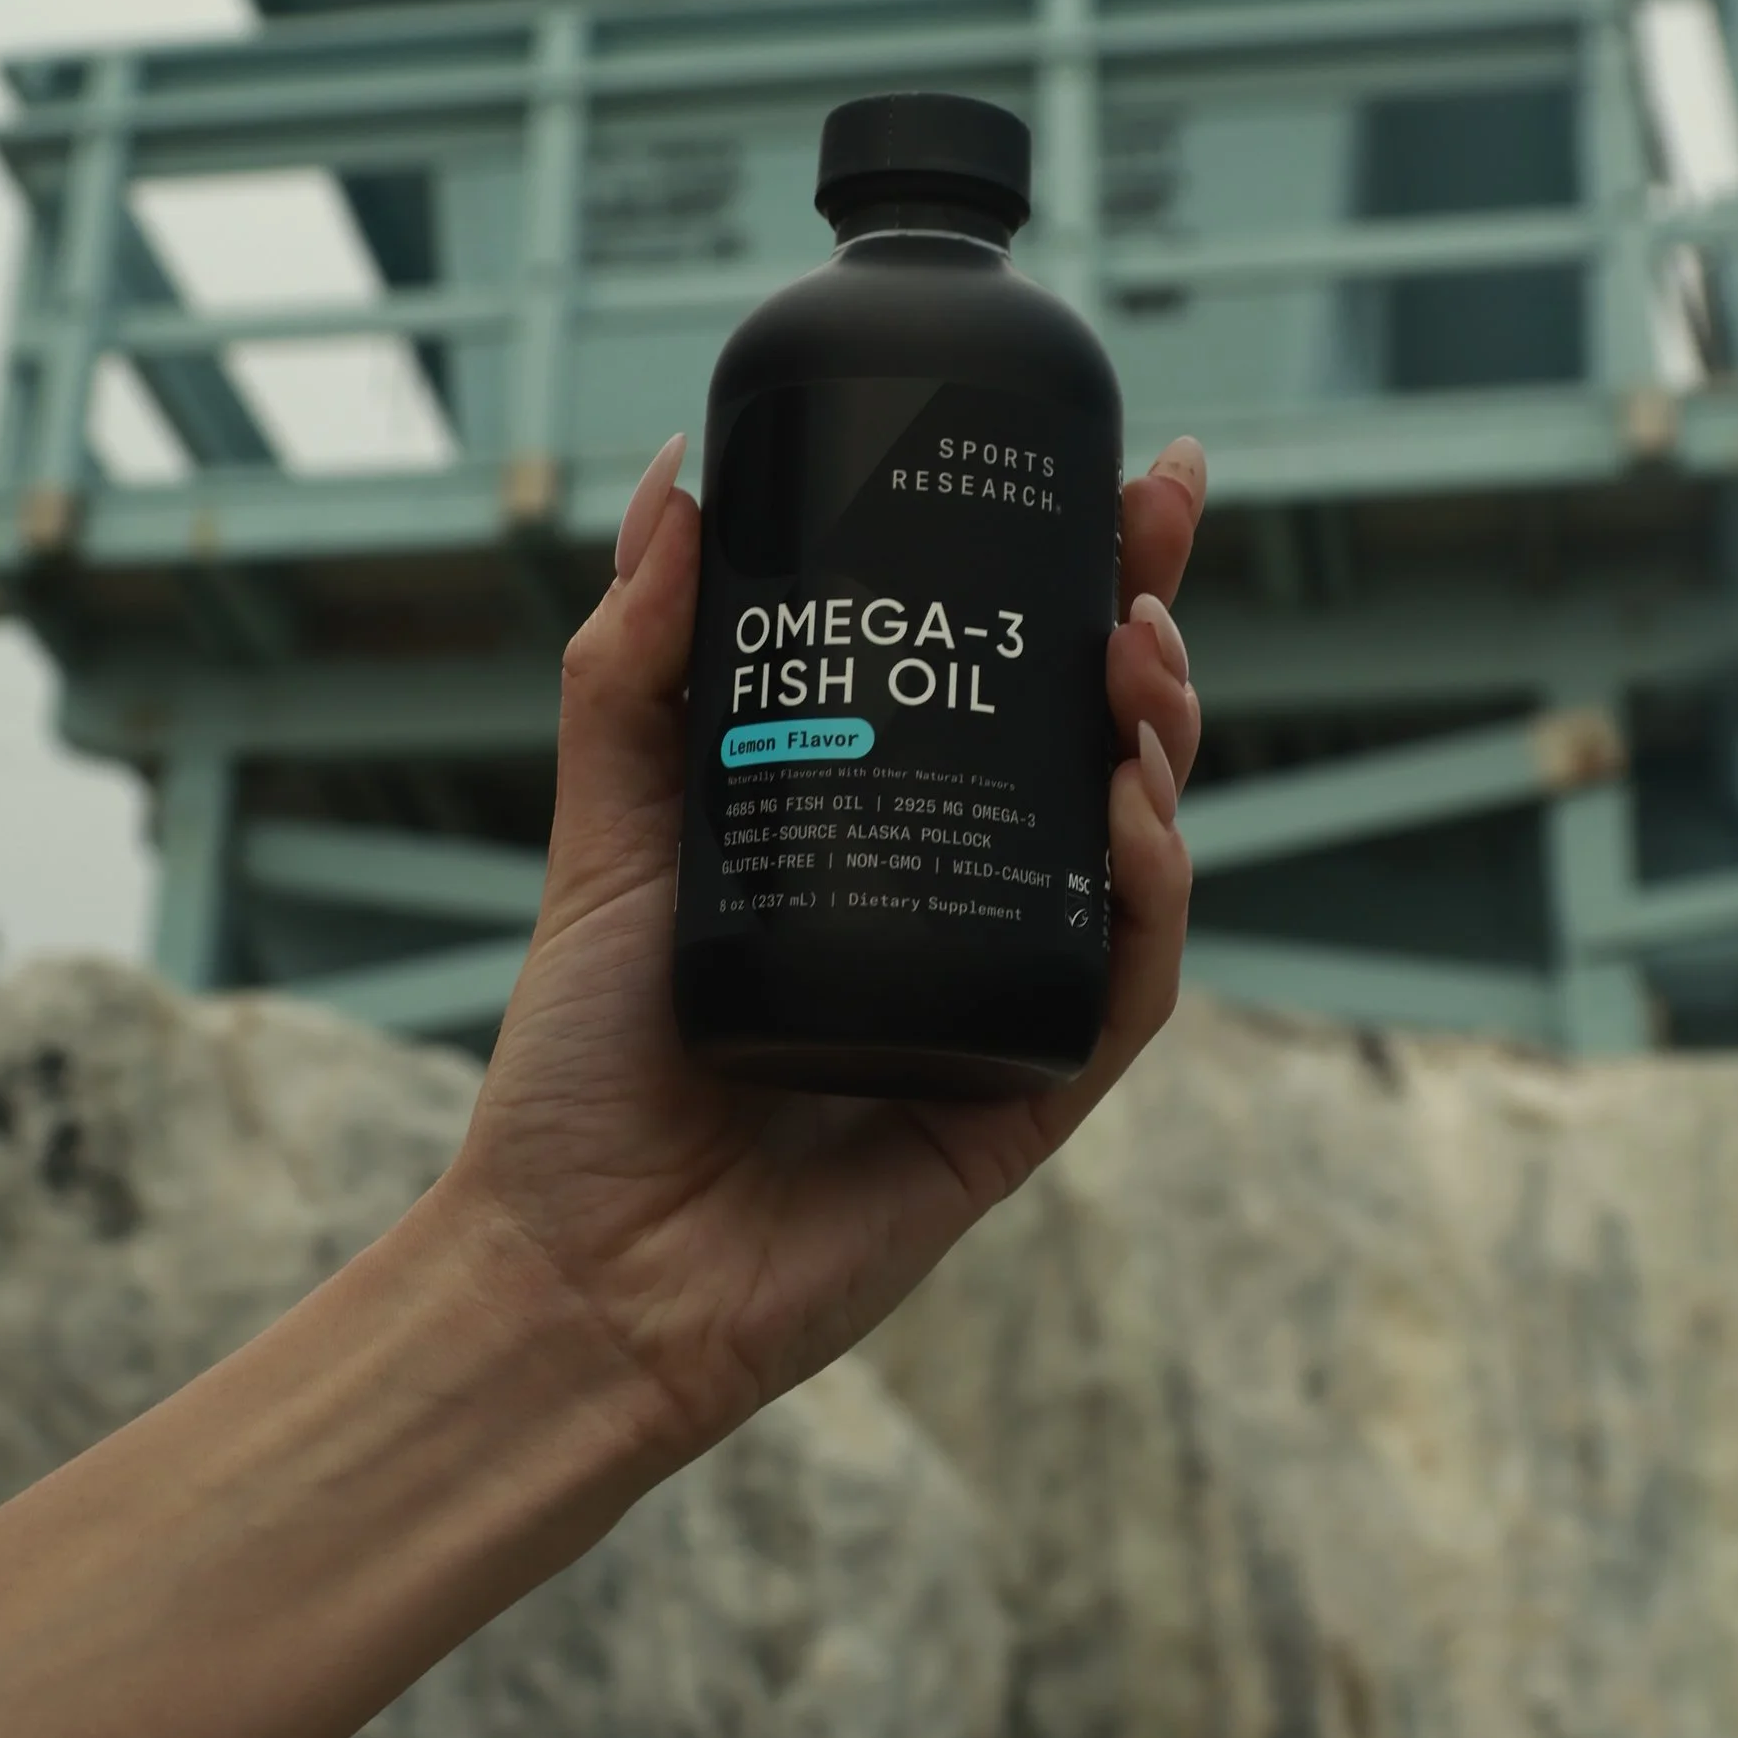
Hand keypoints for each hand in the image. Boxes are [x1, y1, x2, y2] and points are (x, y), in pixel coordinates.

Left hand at [444, 433, 1205, 1456]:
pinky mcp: (1026, 1096)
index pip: (1014, 678)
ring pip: (1139, 853)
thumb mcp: (610, 823)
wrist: (575, 1260)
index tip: (1139, 477)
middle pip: (1102, 745)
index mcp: (889, 826)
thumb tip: (676, 479)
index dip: (1091, 576)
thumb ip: (632, 660)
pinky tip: (1128, 809)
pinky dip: (1146, 892)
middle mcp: (961, 901)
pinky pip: (1124, 985)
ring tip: (1134, 654)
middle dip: (1153, 630)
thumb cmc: (584, 1058)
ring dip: (1162, 739)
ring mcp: (1003, 998)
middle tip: (1150, 543)